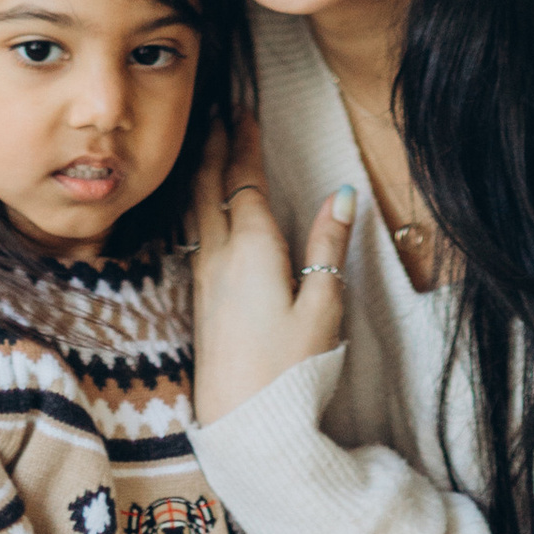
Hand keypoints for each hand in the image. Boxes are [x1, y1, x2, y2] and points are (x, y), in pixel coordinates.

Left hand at [190, 112, 354, 425]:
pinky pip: (192, 232)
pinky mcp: (198, 301)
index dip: (245, 140)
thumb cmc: (289, 370)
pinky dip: (197, 203)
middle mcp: (218, 256)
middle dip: (216, 144)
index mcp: (251, 248)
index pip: (244, 179)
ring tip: (208, 145)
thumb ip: (328, 248)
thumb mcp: (323, 307)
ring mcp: (202, 279)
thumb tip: (341, 194)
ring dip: (202, 171)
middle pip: (210, 184)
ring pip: (195, 208)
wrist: (243, 427)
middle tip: (220, 110)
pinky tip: (199, 208)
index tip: (245, 106)